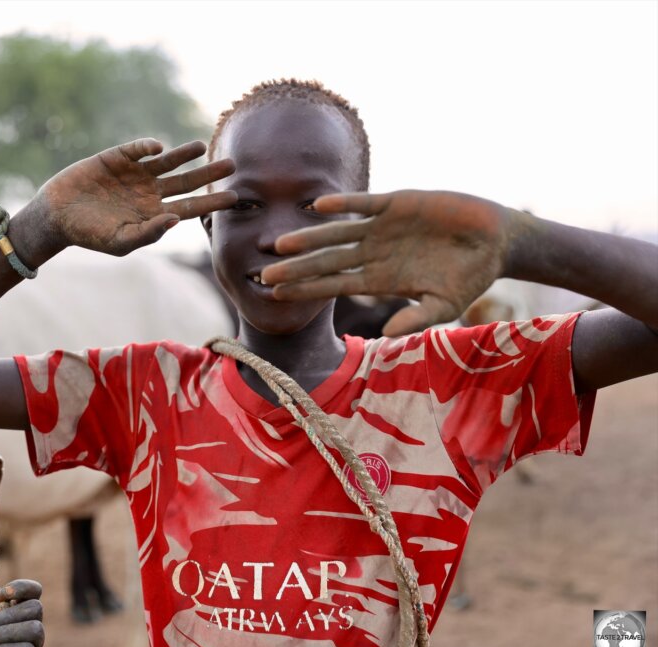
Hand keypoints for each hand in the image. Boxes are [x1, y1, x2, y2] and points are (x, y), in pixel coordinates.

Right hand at [32, 138, 236, 256]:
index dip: (212, 202)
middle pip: (187, 182)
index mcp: (154, 214)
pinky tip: (157, 148)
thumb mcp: (120, 241)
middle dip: (208, 174)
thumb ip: (149, 232)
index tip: (235, 197)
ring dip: (185, 154)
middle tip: (232, 165)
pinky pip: (138, 149)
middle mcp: (149, 192)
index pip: (190, 207)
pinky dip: (148, 147)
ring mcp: (135, 174)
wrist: (57, 216)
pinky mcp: (117, 157)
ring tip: (202, 146)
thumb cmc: (90, 234)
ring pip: (168, 162)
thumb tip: (175, 219)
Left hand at [260, 190, 515, 335]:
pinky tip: (318, 205)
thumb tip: (387, 334)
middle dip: (296, 269)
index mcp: (379, 279)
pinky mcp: (398, 203)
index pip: (333, 285)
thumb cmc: (468, 277)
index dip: (305, 290)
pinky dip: (344, 203)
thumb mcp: (444, 305)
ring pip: (337, 233)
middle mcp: (372, 253)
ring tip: (280, 243)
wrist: (494, 241)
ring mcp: (382, 228)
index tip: (276, 296)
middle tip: (263, 274)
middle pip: (326, 262)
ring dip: (309, 238)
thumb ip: (416, 318)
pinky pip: (365, 204)